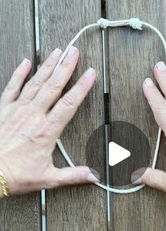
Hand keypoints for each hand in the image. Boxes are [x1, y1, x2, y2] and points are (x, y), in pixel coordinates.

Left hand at [0, 46, 96, 194]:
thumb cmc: (15, 174)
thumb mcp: (48, 178)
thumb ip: (73, 175)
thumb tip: (93, 176)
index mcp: (46, 130)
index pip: (69, 103)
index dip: (81, 87)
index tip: (90, 74)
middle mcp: (33, 115)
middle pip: (53, 86)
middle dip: (65, 67)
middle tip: (74, 52)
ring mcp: (17, 110)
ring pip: (35, 82)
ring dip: (47, 66)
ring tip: (57, 52)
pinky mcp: (3, 109)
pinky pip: (12, 87)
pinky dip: (19, 74)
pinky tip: (25, 63)